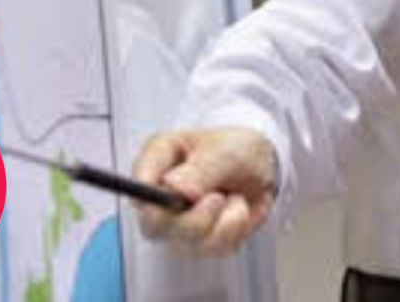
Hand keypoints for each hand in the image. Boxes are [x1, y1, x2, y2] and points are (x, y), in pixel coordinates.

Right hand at [131, 127, 277, 256]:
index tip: (180, 194)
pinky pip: (216, 248)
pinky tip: (237, 211)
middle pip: (156, 225)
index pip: (138, 183)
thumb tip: (175, 187)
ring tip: (235, 197)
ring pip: (191, 240)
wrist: (261, 170)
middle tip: (218, 198)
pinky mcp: (197, 242)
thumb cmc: (236, 150)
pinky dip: (236, 230)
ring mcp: (175, 222)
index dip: (150, 196)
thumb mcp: (227, 150)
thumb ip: (202, 168)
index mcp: (159, 159)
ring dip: (225, 221)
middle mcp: (159, 195)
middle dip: (196, 218)